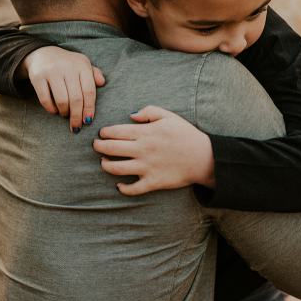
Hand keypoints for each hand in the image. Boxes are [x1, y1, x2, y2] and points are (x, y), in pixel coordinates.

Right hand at [21, 46, 105, 131]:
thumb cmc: (67, 64)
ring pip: (62, 101)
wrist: (42, 53)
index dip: (89, 108)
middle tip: (76, 126)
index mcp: (81, 65)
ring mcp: (51, 71)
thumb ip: (94, 74)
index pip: (89, 91)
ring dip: (64, 113)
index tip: (88, 120)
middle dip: (77, 116)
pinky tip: (54, 111)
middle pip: (76, 99)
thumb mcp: (82, 64)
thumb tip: (102, 83)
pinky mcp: (37, 77)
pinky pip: (45, 99)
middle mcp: (67, 67)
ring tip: (65, 114)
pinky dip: (51, 109)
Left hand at [94, 105, 214, 195]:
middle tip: (96, 146)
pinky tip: (119, 186)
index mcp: (146, 133)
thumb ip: (149, 111)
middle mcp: (143, 150)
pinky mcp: (153, 182)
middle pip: (111, 148)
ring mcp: (146, 167)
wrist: (204, 158)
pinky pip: (133, 189)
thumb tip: (131, 115)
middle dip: (99, 147)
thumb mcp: (169, 116)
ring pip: (116, 168)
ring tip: (104, 162)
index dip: (104, 132)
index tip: (102, 133)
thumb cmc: (186, 135)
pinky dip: (123, 189)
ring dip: (105, 165)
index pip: (116, 131)